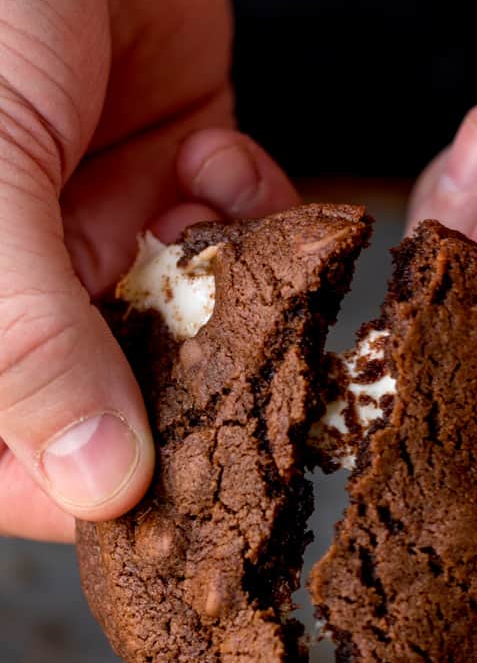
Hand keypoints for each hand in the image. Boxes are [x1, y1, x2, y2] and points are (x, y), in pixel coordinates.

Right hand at [0, 0, 297, 540]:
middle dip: (202, 381)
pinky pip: (240, 236)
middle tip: (266, 373)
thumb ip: (26, 334)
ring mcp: (107, 229)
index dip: (97, 495)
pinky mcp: (177, 170)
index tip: (189, 502)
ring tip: (222, 219)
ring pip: (202, 319)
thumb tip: (97, 484)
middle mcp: (29, 283)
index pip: (18, 462)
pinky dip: (251, 212)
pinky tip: (218, 160)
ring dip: (235, 288)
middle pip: (129, 398)